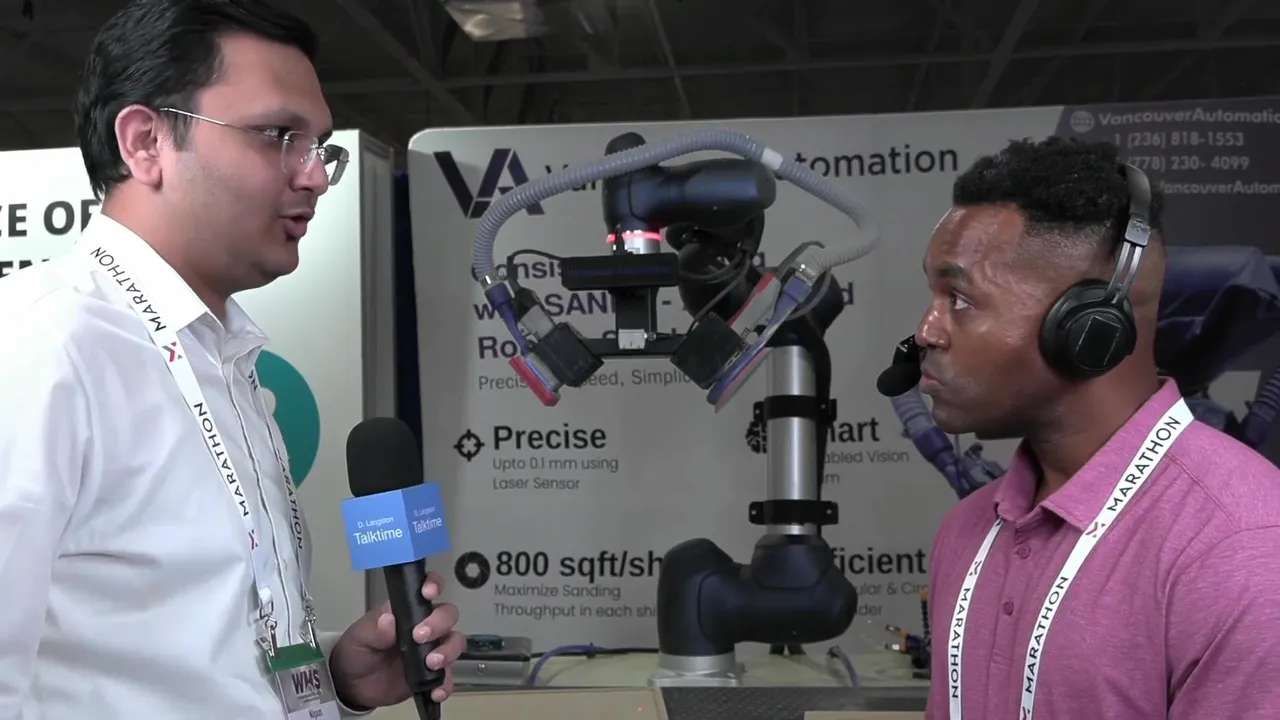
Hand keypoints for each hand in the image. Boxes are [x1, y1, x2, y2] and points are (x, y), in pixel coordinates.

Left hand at [329, 571, 464, 709]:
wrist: (353, 686)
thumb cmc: (357, 651)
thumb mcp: (359, 636)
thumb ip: (374, 628)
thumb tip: (388, 619)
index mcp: (407, 611)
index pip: (427, 589)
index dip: (434, 585)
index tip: (429, 593)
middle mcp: (425, 626)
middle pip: (448, 615)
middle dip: (440, 623)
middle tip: (421, 637)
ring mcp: (431, 650)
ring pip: (455, 642)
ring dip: (449, 651)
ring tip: (432, 663)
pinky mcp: (432, 674)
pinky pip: (449, 677)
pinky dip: (447, 683)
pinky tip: (436, 690)